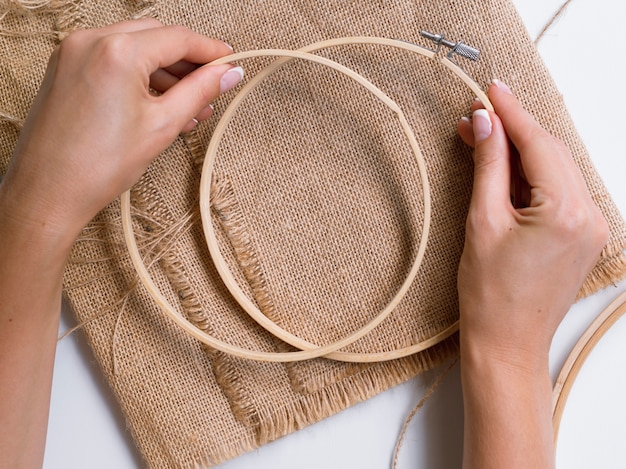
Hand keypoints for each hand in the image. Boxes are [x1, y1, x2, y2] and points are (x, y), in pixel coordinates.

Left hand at [0, 19, 241, 245]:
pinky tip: (159, 102)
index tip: (230, 61)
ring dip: (165, 70)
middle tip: (212, 85)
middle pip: (156, 36)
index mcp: (117, 52)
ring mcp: (73, 52)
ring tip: (189, 105)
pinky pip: (112, 59)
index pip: (178, 38)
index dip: (210, 50)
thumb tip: (228, 74)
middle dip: (187, 60)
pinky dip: (139, 74)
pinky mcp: (65, 67)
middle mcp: (90, 41)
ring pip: (134, 47)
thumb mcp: (162, 126)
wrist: (48, 192)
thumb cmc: (97, 165)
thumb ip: (199, 93)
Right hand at [456, 80, 608, 367]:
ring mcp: (591, 227)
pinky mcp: (583, 236)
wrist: (507, 343)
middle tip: (477, 118)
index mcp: (566, 212)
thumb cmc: (490, 295)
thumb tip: (485, 124)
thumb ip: (488, 166)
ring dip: (521, 153)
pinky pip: (559, 191)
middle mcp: (589, 216)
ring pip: (556, 169)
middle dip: (513, 131)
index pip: (538, 144)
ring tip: (484, 141)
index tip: (490, 91)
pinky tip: (505, 170)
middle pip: (551, 152)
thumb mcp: (482, 222)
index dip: (511, 113)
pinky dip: (532, 176)